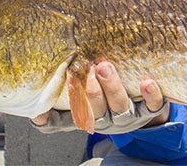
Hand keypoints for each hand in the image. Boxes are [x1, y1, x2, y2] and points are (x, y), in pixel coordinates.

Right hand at [31, 61, 168, 131]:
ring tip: (106, 67)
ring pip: (121, 105)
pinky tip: (147, 82)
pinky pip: (153, 105)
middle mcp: (110, 119)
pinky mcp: (152, 110)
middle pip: (99, 109)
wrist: (144, 113)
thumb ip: (59, 112)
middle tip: (89, 69)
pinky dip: (151, 94)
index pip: (77, 112)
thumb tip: (33, 114)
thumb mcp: (83, 110)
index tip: (68, 81)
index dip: (72, 98)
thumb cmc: (107, 104)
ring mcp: (131, 115)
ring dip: (113, 87)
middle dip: (92, 90)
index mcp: (92, 117)